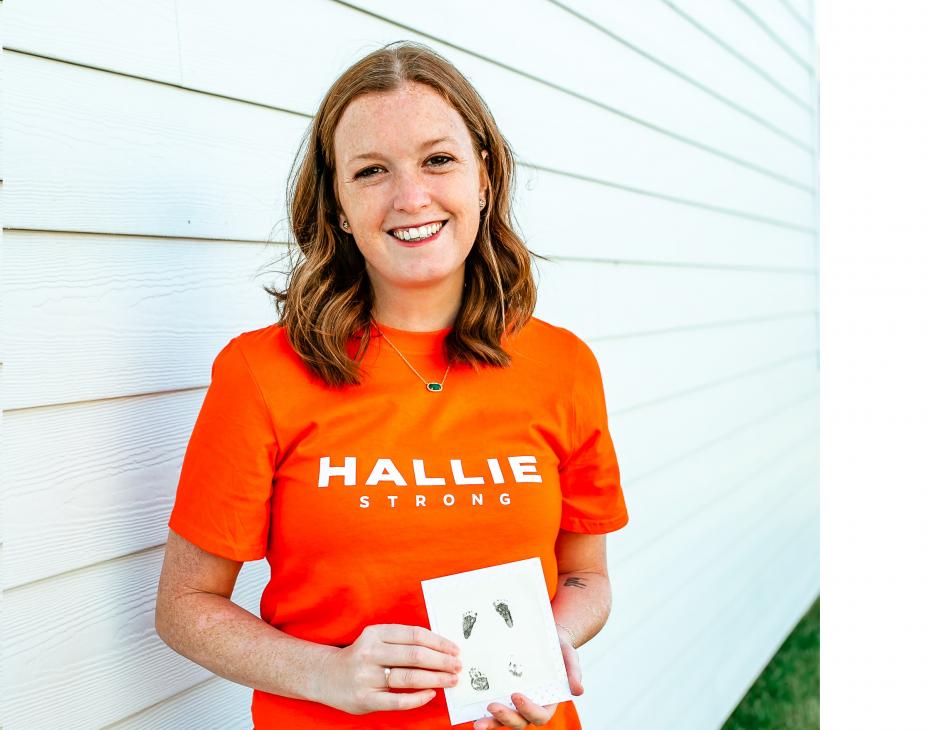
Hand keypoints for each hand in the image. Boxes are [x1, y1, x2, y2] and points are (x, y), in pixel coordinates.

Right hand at [318, 623, 461, 714]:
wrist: (325, 675)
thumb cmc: (360, 656)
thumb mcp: (376, 639)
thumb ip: (401, 640)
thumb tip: (440, 646)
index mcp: (375, 633)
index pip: (415, 635)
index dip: (439, 642)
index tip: (455, 649)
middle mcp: (370, 652)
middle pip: (415, 655)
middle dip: (442, 661)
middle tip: (458, 666)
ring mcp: (367, 677)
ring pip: (409, 677)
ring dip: (435, 679)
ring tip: (451, 680)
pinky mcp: (366, 699)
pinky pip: (398, 700)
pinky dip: (418, 698)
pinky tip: (431, 694)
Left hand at [474, 626, 583, 729]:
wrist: (545, 637)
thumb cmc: (559, 649)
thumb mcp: (569, 656)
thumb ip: (573, 673)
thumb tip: (578, 691)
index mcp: (548, 701)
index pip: (540, 715)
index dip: (529, 709)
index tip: (517, 695)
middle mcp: (531, 706)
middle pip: (519, 722)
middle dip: (506, 718)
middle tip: (492, 706)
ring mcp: (515, 703)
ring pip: (504, 720)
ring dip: (491, 723)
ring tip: (477, 722)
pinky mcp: (503, 694)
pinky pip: (493, 707)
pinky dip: (482, 711)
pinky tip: (470, 709)